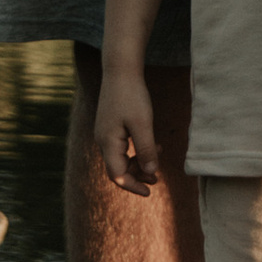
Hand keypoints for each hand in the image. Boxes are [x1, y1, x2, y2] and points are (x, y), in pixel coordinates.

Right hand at [96, 67, 161, 193]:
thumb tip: (151, 173)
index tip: (149, 192)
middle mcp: (103, 140)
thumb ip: (146, 150)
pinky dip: (137, 149)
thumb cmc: (132, 95)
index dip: (133, 186)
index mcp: (108, 142)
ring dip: (139, 161)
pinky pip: (123, 146)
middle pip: (118, 168)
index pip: (118, 175)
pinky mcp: (111, 125)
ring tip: (159, 156)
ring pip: (121, 157)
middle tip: (157, 178)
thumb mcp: (143, 124)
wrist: (120, 70)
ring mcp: (105, 132)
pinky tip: (152, 143)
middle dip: (138, 175)